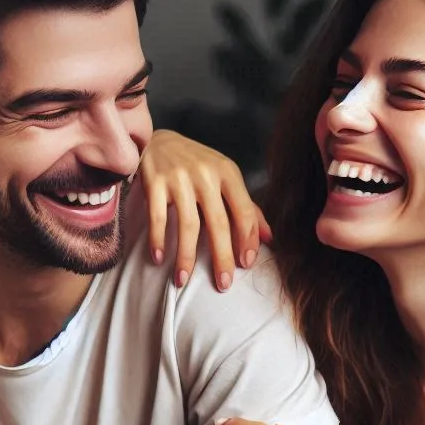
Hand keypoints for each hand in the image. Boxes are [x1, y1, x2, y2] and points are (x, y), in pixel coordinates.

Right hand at [140, 130, 271, 289]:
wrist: (157, 140)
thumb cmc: (197, 165)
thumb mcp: (225, 178)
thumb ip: (247, 207)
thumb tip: (270, 238)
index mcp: (228, 173)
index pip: (244, 211)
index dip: (248, 240)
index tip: (246, 264)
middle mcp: (206, 174)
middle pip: (218, 223)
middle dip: (222, 257)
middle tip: (223, 284)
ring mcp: (179, 178)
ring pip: (188, 225)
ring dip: (186, 257)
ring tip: (183, 280)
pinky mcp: (155, 183)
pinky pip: (158, 218)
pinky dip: (158, 240)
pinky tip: (159, 259)